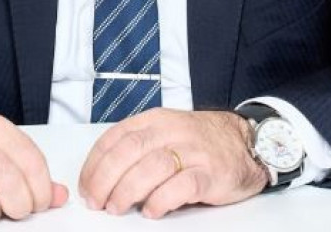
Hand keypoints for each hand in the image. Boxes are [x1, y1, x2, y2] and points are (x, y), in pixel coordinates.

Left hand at [78, 107, 267, 217]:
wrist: (245, 142)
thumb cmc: (199, 141)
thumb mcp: (166, 132)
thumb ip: (138, 147)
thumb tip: (103, 177)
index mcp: (156, 120)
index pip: (117, 136)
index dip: (95, 162)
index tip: (85, 185)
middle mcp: (172, 131)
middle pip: (130, 150)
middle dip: (106, 178)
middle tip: (95, 201)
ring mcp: (193, 151)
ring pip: (153, 166)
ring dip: (128, 189)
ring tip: (116, 207)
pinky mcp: (211, 173)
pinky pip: (182, 185)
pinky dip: (162, 199)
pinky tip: (152, 211)